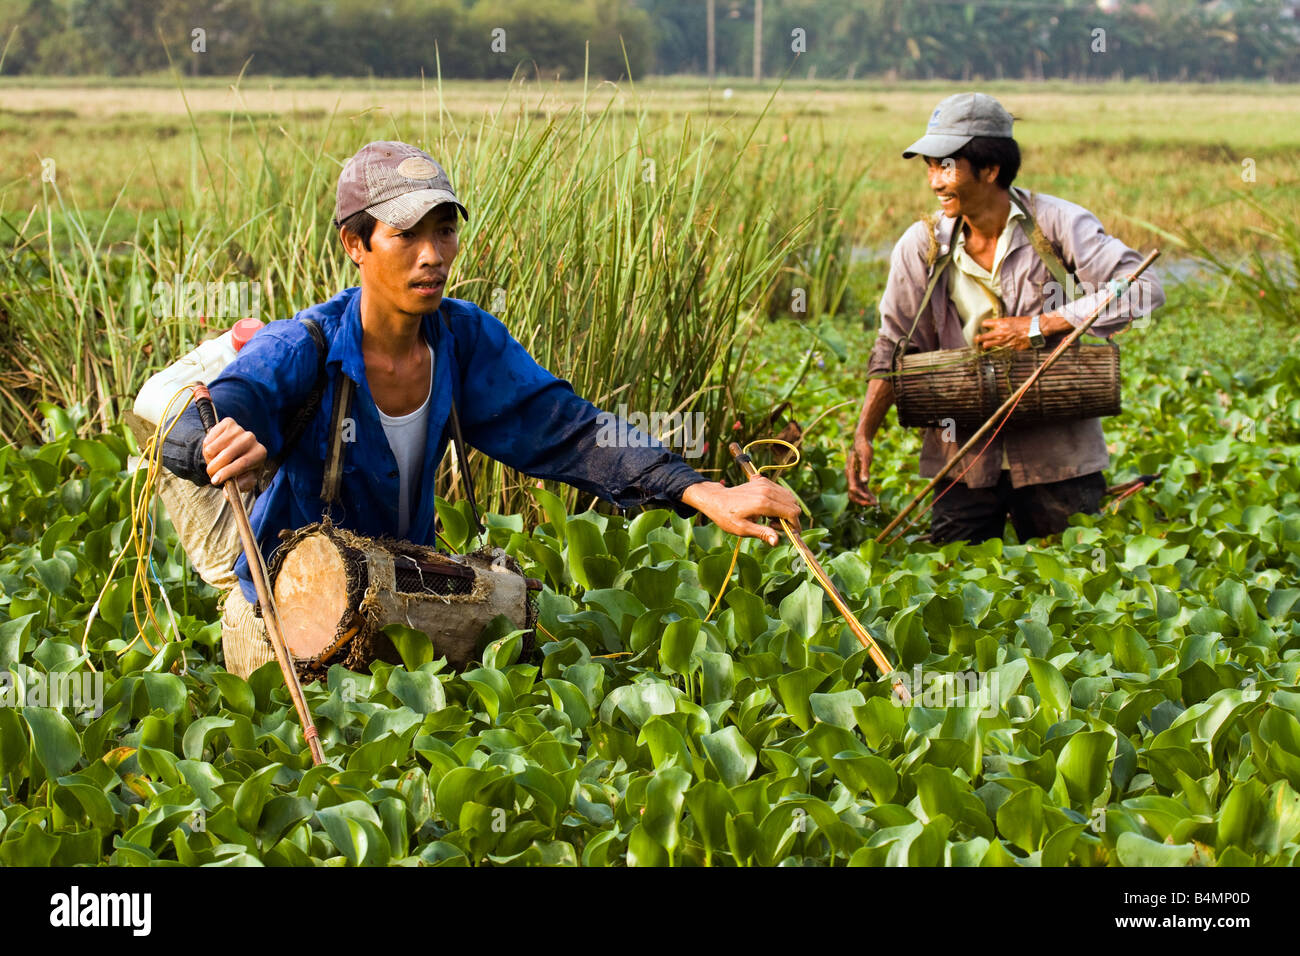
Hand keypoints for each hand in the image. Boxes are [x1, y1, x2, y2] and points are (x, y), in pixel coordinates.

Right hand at [202, 417, 266, 491]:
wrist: (236, 451)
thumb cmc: (241, 469)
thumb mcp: (243, 481)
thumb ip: (237, 488)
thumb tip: (227, 494)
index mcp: (260, 453)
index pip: (242, 463)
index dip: (226, 473)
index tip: (215, 481)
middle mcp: (251, 438)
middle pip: (226, 456)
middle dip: (214, 469)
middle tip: (211, 475)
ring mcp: (239, 429)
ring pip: (213, 449)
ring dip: (209, 460)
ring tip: (214, 463)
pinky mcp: (227, 423)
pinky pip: (208, 440)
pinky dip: (207, 449)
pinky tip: (214, 451)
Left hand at [680, 478, 800, 546]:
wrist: (716, 499)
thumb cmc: (727, 517)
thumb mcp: (743, 529)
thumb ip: (762, 534)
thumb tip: (777, 540)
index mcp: (763, 503)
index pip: (791, 512)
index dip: (795, 525)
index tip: (790, 533)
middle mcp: (766, 491)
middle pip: (793, 504)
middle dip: (790, 518)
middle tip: (774, 526)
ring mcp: (765, 484)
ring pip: (789, 497)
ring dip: (786, 509)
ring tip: (770, 519)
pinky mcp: (762, 481)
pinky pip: (781, 491)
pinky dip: (780, 501)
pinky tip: (768, 509)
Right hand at [846, 434, 877, 506]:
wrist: (861, 440)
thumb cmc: (863, 447)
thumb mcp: (866, 458)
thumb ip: (865, 470)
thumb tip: (865, 482)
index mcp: (850, 473)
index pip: (853, 488)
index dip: (861, 496)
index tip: (870, 500)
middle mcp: (850, 476)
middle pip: (853, 493)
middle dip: (862, 500)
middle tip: (873, 504)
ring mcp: (854, 477)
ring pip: (858, 492)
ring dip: (865, 498)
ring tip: (875, 503)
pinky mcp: (858, 476)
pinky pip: (862, 488)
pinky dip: (867, 493)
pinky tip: (874, 497)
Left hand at [975, 315, 1032, 350]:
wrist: (1035, 329)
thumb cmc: (1025, 322)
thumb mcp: (1012, 319)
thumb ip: (1003, 323)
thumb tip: (997, 326)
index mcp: (1001, 323)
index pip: (985, 324)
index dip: (984, 325)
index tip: (984, 327)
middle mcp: (1000, 332)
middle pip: (983, 336)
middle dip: (979, 338)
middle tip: (976, 339)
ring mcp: (1004, 341)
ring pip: (988, 345)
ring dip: (985, 345)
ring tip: (983, 346)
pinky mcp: (1009, 347)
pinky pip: (1000, 348)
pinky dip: (997, 348)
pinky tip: (996, 348)